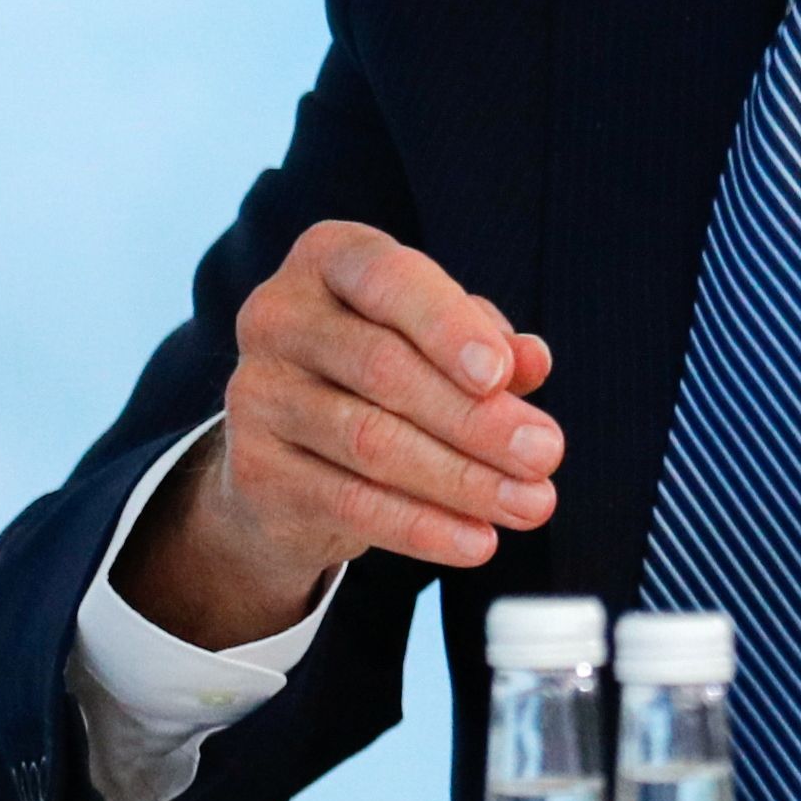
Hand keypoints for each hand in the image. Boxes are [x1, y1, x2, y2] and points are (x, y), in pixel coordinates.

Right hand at [113, 222, 561, 648]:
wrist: (294, 450)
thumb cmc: (388, 371)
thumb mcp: (442, 341)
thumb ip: (490, 343)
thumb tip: (533, 360)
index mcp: (330, 259)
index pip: (389, 278)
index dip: (447, 326)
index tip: (503, 375)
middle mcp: (278, 316)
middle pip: (384, 368)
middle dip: (478, 419)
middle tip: (546, 454)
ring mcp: (256, 394)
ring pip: (371, 441)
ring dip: (463, 480)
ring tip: (531, 503)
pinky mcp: (254, 469)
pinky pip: (348, 502)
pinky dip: (422, 526)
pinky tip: (478, 541)